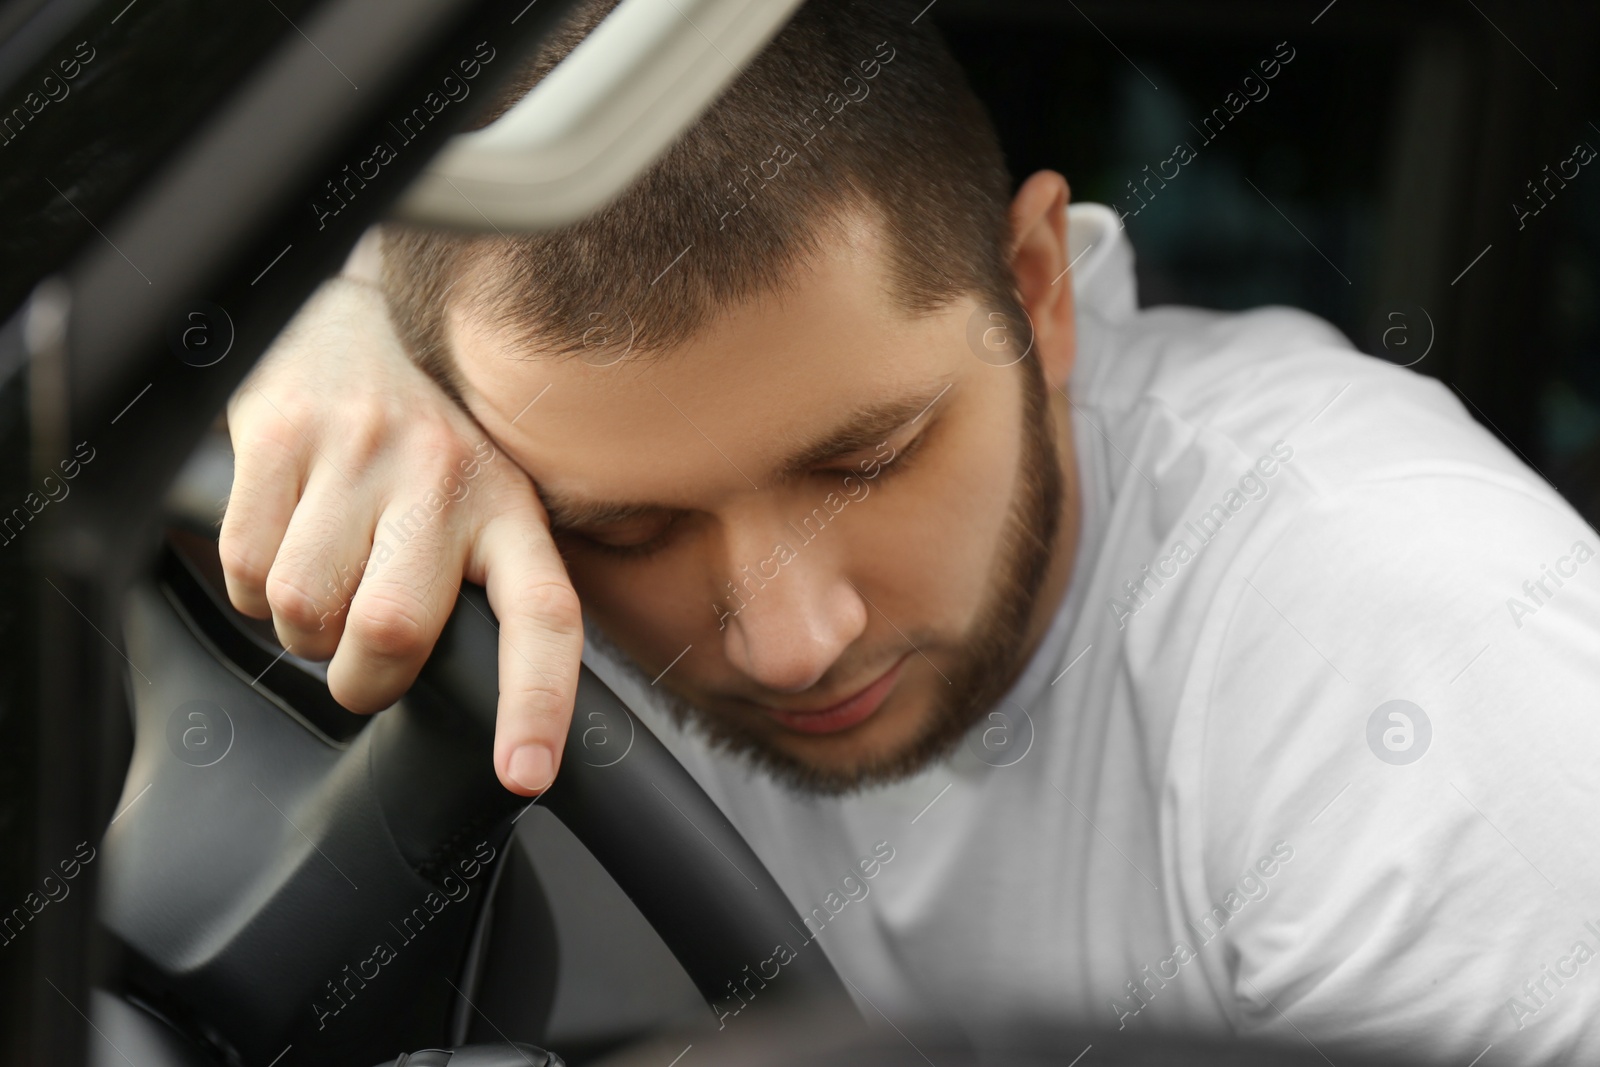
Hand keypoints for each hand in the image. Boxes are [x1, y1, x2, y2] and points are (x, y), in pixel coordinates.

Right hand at [220, 274, 580, 796]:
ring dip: (300, 628)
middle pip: (390, 633)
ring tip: (326, 579)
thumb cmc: (428, 444)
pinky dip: (249, 585)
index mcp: (511, 510)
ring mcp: (361, 452)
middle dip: (361, 678)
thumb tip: (484, 706)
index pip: (544, 615)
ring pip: (303, 610)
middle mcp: (445, 477)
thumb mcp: (486, 504)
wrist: (359, 323)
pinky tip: (283, 541)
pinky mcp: (282, 434)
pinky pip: (245, 566)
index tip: (525, 774)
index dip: (538, 702)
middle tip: (361, 658)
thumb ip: (486, 588)